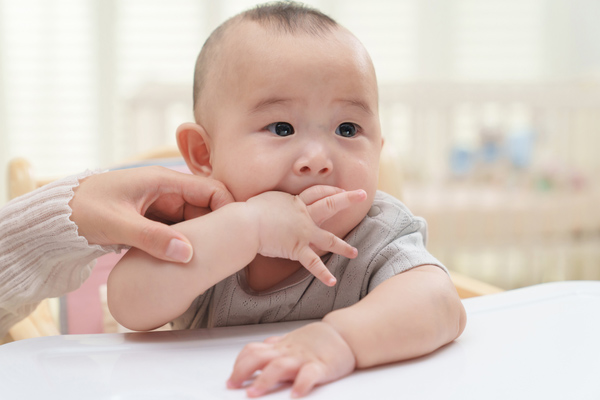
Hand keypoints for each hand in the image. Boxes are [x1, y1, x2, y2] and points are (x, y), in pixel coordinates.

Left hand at [69, 166, 233, 262]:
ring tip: (211, 259)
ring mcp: (158, 206)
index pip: (209, 189)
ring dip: (199, 237)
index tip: (236, 232)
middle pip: (205, 207)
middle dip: (215, 227)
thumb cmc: (81, 210)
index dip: (227, 207)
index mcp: (162, 181)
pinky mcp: (151, 220)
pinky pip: (176, 231)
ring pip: (192, 221)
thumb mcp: (118, 224)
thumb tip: (187, 254)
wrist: (54, 218)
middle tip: (226, 252)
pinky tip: (188, 260)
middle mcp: (165, 190)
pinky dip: (184, 243)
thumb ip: (152, 238)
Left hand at [227, 322, 355, 397]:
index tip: (230, 379)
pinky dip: (301, 384)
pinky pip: (309, 374)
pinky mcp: (321, 367)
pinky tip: (295, 395)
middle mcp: (288, 352)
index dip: (239, 364)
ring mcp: (304, 359)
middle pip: (259, 357)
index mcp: (280, 347)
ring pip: (279, 366)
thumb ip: (274, 346)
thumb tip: (256, 350)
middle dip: (243, 371)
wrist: (345, 335)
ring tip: (254, 394)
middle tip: (233, 386)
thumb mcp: (292, 341)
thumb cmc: (317, 341)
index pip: (253, 351)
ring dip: (264, 380)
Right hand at [246, 186, 366, 285]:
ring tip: (355, 252)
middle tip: (363, 195)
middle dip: (348, 199)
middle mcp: (303, 215)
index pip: (316, 193)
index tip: (340, 190)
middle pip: (330, 204)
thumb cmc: (250, 211)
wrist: (247, 223)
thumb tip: (271, 205)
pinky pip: (313, 263)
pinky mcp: (297, 248)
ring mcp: (303, 232)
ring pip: (329, 239)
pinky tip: (332, 281)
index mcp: (295, 201)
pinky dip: (323, 273)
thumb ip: (275, 203)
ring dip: (343, 247)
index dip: (329, 190)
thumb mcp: (266, 200)